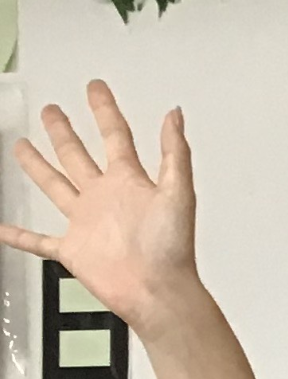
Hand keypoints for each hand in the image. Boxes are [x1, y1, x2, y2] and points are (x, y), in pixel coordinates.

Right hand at [0, 81, 204, 337]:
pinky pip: (38, 240)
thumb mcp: (179, 193)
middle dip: (64, 132)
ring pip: (55, 186)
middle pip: (77, 155)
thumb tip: (175, 115)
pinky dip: (17, 235)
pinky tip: (2, 227)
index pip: (115, 136)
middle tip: (51, 111)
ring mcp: (86, 223)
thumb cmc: (172, 248)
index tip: (95, 87)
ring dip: (38, 166)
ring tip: (22, 146)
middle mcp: (105, 198)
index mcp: (130, 182)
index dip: (105, 110)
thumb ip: (175, 152)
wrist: (158, 291)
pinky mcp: (72, 250)